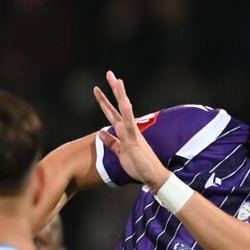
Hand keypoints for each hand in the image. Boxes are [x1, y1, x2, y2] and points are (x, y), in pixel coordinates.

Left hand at [93, 70, 171, 190]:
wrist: (152, 176)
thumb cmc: (138, 165)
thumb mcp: (119, 152)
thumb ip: (111, 142)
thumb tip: (101, 133)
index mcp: (124, 131)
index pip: (112, 112)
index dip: (104, 100)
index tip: (97, 88)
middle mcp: (128, 128)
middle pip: (118, 105)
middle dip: (113, 90)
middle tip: (109, 73)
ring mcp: (132, 132)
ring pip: (125, 110)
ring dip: (121, 95)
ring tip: (117, 81)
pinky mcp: (134, 140)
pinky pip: (130, 125)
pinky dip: (128, 113)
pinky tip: (126, 102)